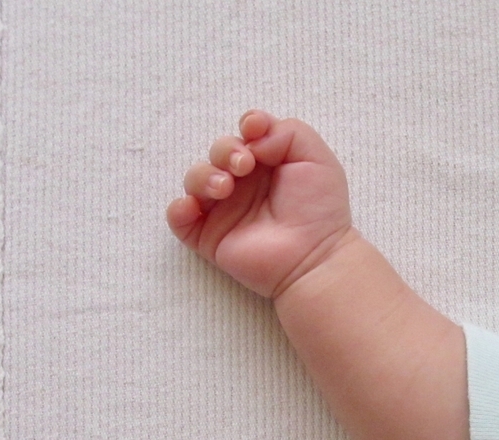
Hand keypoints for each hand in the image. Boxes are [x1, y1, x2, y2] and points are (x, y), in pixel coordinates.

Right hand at [167, 110, 351, 297]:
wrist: (314, 255)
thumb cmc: (319, 208)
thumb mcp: (316, 156)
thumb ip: (287, 131)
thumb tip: (252, 139)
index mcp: (269, 162)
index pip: (247, 133)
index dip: (247, 125)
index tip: (254, 129)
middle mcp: (244, 183)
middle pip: (218, 151)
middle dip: (225, 150)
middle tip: (243, 165)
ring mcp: (225, 209)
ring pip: (195, 178)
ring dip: (203, 176)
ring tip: (224, 188)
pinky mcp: (209, 236)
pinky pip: (179, 218)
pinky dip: (179, 208)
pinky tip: (193, 207)